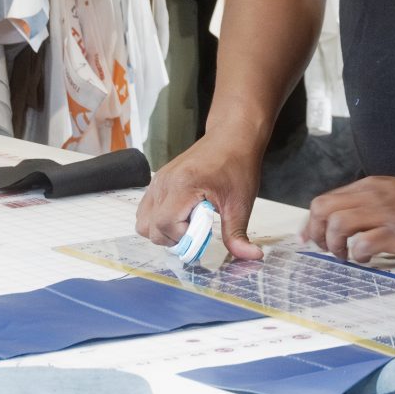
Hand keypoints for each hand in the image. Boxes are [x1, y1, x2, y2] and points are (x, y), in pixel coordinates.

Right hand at [133, 134, 266, 260]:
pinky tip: (184, 215)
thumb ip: (238, 234)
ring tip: (190, 224)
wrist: (233, 137)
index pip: (166, 224)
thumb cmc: (237, 164)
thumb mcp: (241, 203)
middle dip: (173, 238)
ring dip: (164, 231)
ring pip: (144, 221)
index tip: (204, 235)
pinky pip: (147, 210)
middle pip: (150, 227)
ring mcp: (158, 181)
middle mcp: (164, 182)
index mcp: (183, 184)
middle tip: (198, 231)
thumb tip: (250, 256)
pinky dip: (160, 220)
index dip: (183, 237)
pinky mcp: (159, 181)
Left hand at [300, 176, 394, 263]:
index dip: (312, 223)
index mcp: (368, 187)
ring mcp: (384, 213)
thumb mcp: (391, 192)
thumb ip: (367, 201)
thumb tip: (343, 221)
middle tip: (328, 249)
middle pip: (323, 209)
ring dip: (335, 245)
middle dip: (318, 233)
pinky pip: (363, 243)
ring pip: (338, 224)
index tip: (310, 239)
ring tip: (346, 256)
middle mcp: (372, 196)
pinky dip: (358, 254)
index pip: (325, 200)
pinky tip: (367, 259)